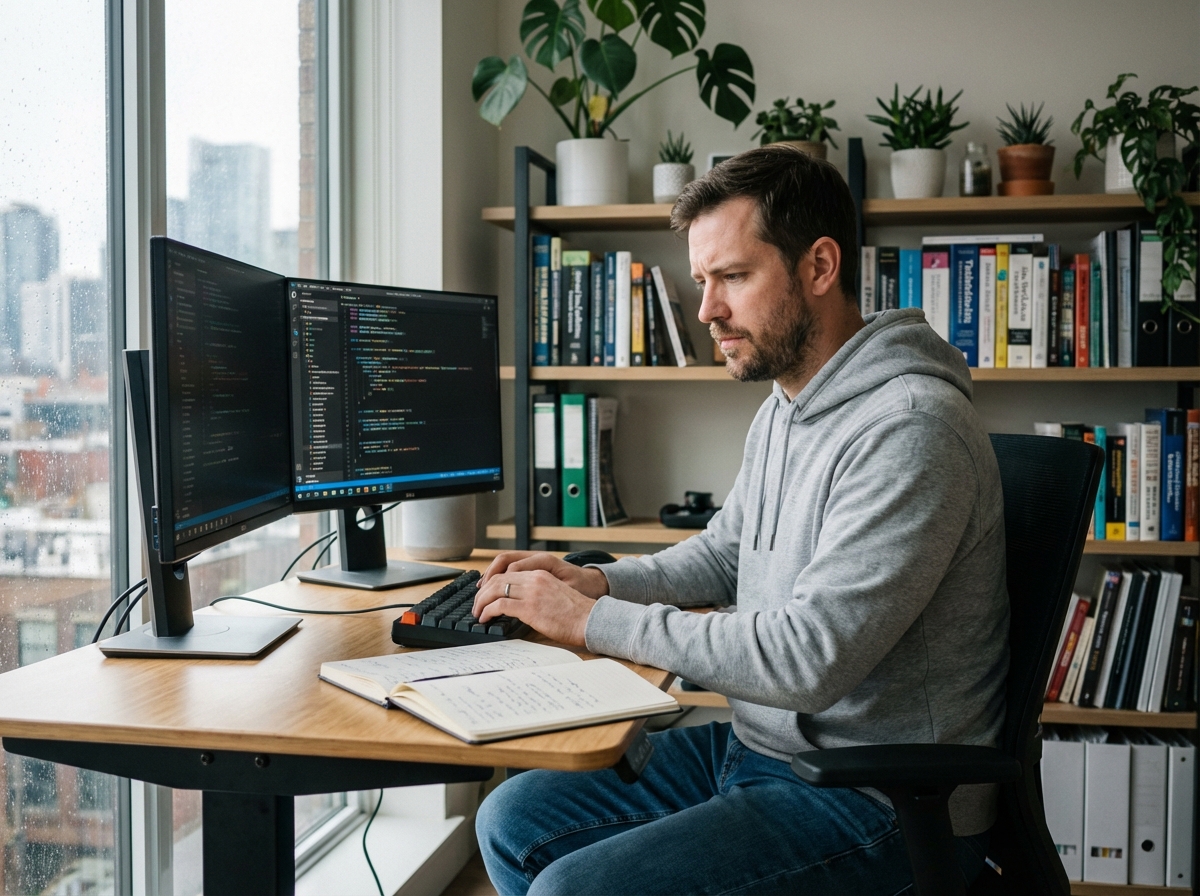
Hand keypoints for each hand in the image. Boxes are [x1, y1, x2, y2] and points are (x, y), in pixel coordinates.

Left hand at [472, 569, 596, 646]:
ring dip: (481, 602)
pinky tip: (485, 618)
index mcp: (541, 574)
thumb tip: (520, 605)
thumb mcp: (555, 594)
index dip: (492, 582)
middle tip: (477, 604)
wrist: (590, 620)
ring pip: (495, 590)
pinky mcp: (530, 608)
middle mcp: (534, 579)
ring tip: (478, 612)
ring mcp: (531, 593)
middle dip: (482, 592)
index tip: (485, 593)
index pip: (508, 572)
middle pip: (498, 579)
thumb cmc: (576, 613)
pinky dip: (488, 611)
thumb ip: (537, 593)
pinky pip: (500, 605)